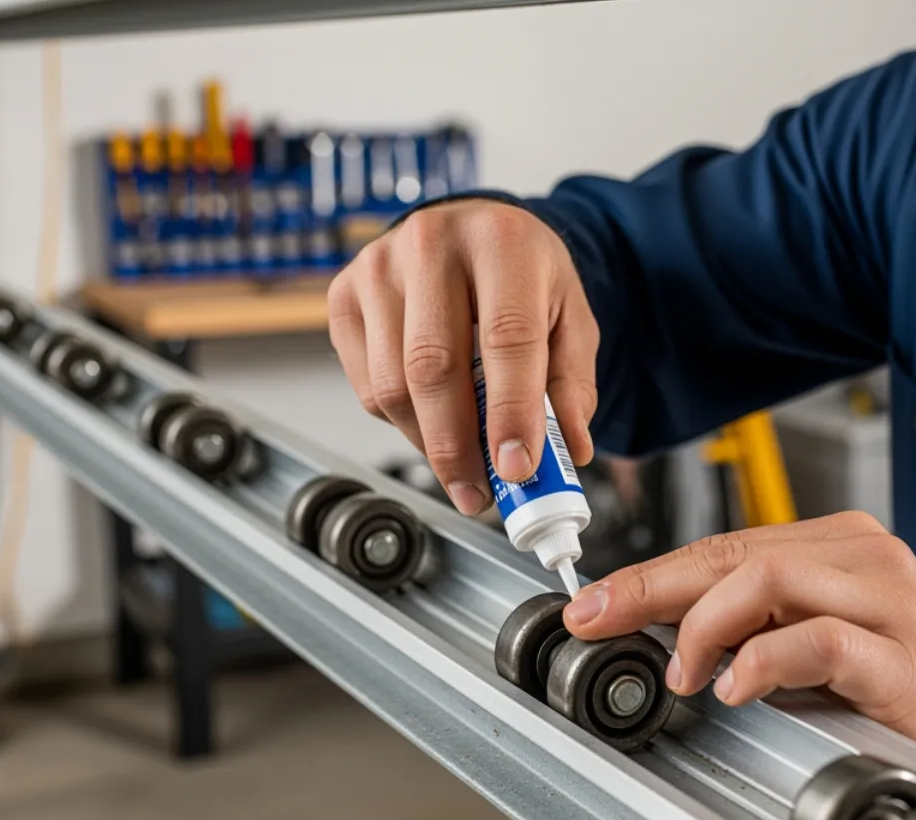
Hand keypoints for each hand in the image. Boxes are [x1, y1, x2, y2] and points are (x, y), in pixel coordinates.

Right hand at [327, 199, 599, 514]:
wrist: (473, 229)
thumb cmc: (523, 274)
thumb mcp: (570, 318)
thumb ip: (572, 386)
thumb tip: (570, 451)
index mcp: (502, 242)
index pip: (506, 337)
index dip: (509, 411)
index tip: (515, 468)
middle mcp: (431, 243)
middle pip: (434, 368)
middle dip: (457, 447)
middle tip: (480, 494)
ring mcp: (379, 266)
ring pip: (392, 384)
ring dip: (428, 443)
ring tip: (462, 466)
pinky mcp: (343, 294)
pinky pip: (366, 384)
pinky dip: (401, 420)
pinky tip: (431, 417)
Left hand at [562, 512, 915, 779]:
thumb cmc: (909, 691)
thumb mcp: (820, 646)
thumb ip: (757, 627)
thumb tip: (665, 634)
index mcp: (839, 546)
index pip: (726, 544)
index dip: (650, 574)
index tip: (595, 603)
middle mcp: (863, 556)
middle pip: (734, 552)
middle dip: (650, 588)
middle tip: (599, 620)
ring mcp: (889, 598)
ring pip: (768, 577)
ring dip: (704, 626)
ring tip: (685, 674)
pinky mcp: (905, 655)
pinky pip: (820, 638)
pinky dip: (764, 660)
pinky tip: (738, 688)